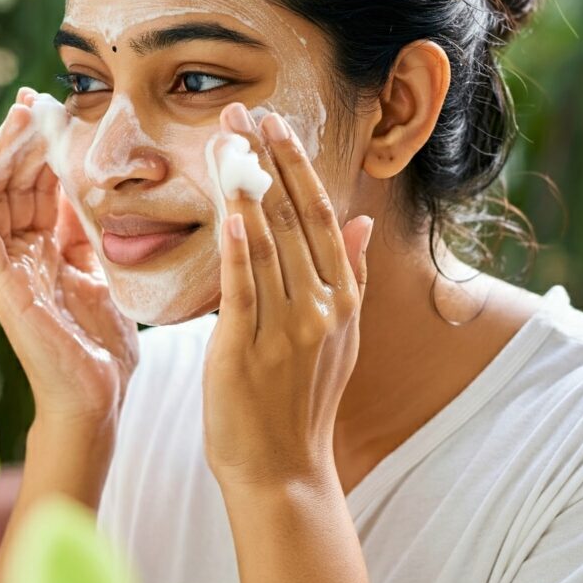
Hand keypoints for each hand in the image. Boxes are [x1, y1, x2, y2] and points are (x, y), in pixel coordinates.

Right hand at [0, 87, 138, 428]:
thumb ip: (87, 240)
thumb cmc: (99, 347)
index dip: (45, 149)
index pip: (39, 188)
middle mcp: (21, 255)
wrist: (97, 398)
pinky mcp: (1, 285)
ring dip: (0, 153)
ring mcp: (8, 269)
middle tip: (32, 99)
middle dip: (23, 140)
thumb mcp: (100, 277)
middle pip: (15, 185)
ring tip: (9, 114)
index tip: (54, 109)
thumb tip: (89, 198)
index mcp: (46, 252)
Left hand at [202, 103, 373, 489]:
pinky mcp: (248, 351)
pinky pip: (244, 290)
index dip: (297, 166)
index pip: (321, 215)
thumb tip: (358, 219)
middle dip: (267, 161)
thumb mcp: (339, 335)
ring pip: (267, 243)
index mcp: (341, 298)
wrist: (284, 468)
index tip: (276, 125)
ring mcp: (288, 328)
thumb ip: (347, 273)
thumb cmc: (301, 399)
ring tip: (224, 141)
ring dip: (245, 187)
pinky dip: (238, 249)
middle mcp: (322, 306)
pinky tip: (229, 211)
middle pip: (293, 218)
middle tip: (243, 113)